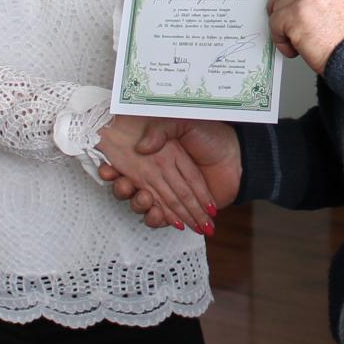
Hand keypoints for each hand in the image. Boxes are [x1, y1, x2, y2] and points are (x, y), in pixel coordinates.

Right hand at [94, 115, 214, 233]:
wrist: (237, 155)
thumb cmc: (211, 136)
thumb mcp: (185, 123)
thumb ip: (164, 131)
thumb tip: (143, 147)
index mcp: (157, 154)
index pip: (132, 165)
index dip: (116, 170)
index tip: (107, 171)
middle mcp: (159, 174)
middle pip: (134, 187)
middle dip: (124, 190)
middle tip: (125, 185)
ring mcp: (168, 193)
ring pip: (145, 205)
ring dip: (140, 205)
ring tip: (145, 200)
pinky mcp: (180, 210)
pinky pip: (162, 218)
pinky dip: (159, 219)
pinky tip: (158, 215)